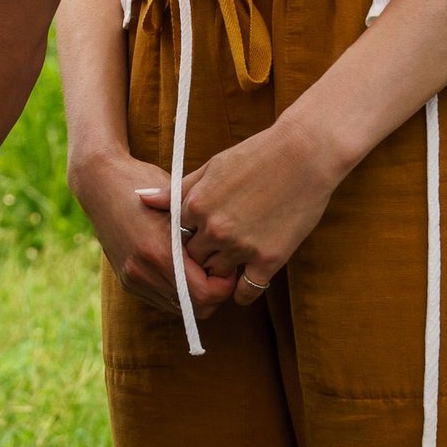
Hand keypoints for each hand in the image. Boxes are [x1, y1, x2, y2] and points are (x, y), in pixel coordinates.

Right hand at [70, 147, 232, 317]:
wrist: (99, 181)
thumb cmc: (144, 182)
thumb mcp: (178, 203)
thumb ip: (203, 233)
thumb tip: (232, 255)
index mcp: (160, 252)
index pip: (206, 294)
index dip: (224, 283)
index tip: (228, 263)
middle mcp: (144, 271)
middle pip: (197, 308)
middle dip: (214, 292)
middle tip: (219, 267)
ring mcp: (133, 279)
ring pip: (181, 308)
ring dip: (195, 293)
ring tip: (200, 265)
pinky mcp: (127, 281)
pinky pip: (163, 299)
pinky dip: (178, 289)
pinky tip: (181, 266)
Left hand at [158, 118, 349, 307]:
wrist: (304, 154)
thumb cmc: (257, 155)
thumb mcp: (210, 167)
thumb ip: (176, 190)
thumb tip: (141, 199)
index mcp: (195, 205)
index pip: (176, 238)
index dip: (186, 239)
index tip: (196, 237)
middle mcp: (214, 229)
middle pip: (194, 260)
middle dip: (201, 259)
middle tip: (213, 255)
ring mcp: (241, 247)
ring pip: (218, 277)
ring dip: (221, 274)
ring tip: (230, 265)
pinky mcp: (269, 259)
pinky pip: (247, 292)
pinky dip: (243, 292)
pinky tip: (246, 279)